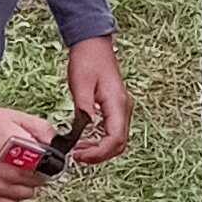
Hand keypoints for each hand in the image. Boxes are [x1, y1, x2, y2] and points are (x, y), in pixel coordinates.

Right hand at [0, 97, 58, 201]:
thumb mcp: (17, 117)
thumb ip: (41, 129)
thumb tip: (56, 144)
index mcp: (20, 152)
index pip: (49, 169)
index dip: (48, 163)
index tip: (43, 158)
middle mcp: (9, 172)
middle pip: (39, 182)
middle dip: (37, 172)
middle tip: (26, 161)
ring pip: (26, 195)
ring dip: (25, 185)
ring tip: (13, 170)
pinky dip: (11, 197)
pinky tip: (5, 182)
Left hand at [64, 36, 129, 163]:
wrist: (93, 43)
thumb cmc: (87, 59)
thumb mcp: (80, 83)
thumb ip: (83, 107)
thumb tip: (82, 130)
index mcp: (117, 103)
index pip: (115, 138)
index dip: (99, 152)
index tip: (81, 156)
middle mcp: (123, 108)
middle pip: (119, 143)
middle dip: (100, 155)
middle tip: (78, 158)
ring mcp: (121, 108)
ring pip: (117, 139)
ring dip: (100, 150)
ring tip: (79, 152)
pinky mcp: (115, 108)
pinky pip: (112, 131)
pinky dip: (101, 141)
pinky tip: (85, 141)